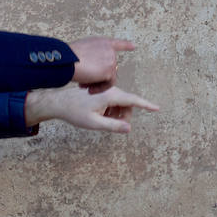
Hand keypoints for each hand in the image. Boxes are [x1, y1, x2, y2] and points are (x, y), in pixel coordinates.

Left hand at [24, 85, 159, 133]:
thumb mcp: (94, 123)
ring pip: (121, 103)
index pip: (133, 100)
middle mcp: (110, 89)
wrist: (59, 103)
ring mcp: (106, 89)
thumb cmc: (75, 113)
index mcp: (110, 95)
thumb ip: (113, 126)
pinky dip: (111, 109)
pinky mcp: (101, 90)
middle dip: (125, 115)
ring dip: (117, 113)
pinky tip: (99, 114)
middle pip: (128, 103)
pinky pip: (113, 100)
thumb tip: (129, 128)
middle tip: (114, 126)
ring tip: (102, 119)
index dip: (146, 105)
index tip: (157, 108)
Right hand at [69, 37, 135, 91]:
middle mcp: (109, 50)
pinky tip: (89, 90)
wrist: (67, 60)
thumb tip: (98, 70)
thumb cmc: (67, 57)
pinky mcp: (109, 71)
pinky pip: (108, 84)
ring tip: (85, 86)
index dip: (125, 45)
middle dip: (98, 76)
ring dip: (97, 83)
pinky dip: (99, 89)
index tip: (133, 46)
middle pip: (109, 67)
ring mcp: (111, 60)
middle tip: (84, 83)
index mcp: (102, 42)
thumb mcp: (82, 50)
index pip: (116, 43)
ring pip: (109, 77)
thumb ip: (93, 56)